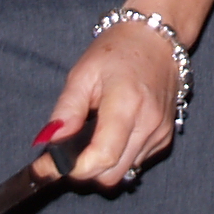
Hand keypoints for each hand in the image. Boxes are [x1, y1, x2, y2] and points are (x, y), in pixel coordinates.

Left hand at [40, 17, 182, 188]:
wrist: (156, 38)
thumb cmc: (117, 50)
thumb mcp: (82, 74)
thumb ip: (66, 111)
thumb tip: (50, 143)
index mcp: (126, 104)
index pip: (102, 157)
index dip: (73, 169)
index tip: (48, 167)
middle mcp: (149, 124)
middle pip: (111, 175)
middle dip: (84, 171)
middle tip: (66, 153)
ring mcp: (160, 133)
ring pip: (124, 173)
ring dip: (101, 166)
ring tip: (89, 138)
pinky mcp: (165, 138)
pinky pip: (135, 163)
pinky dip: (118, 158)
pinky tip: (110, 135)